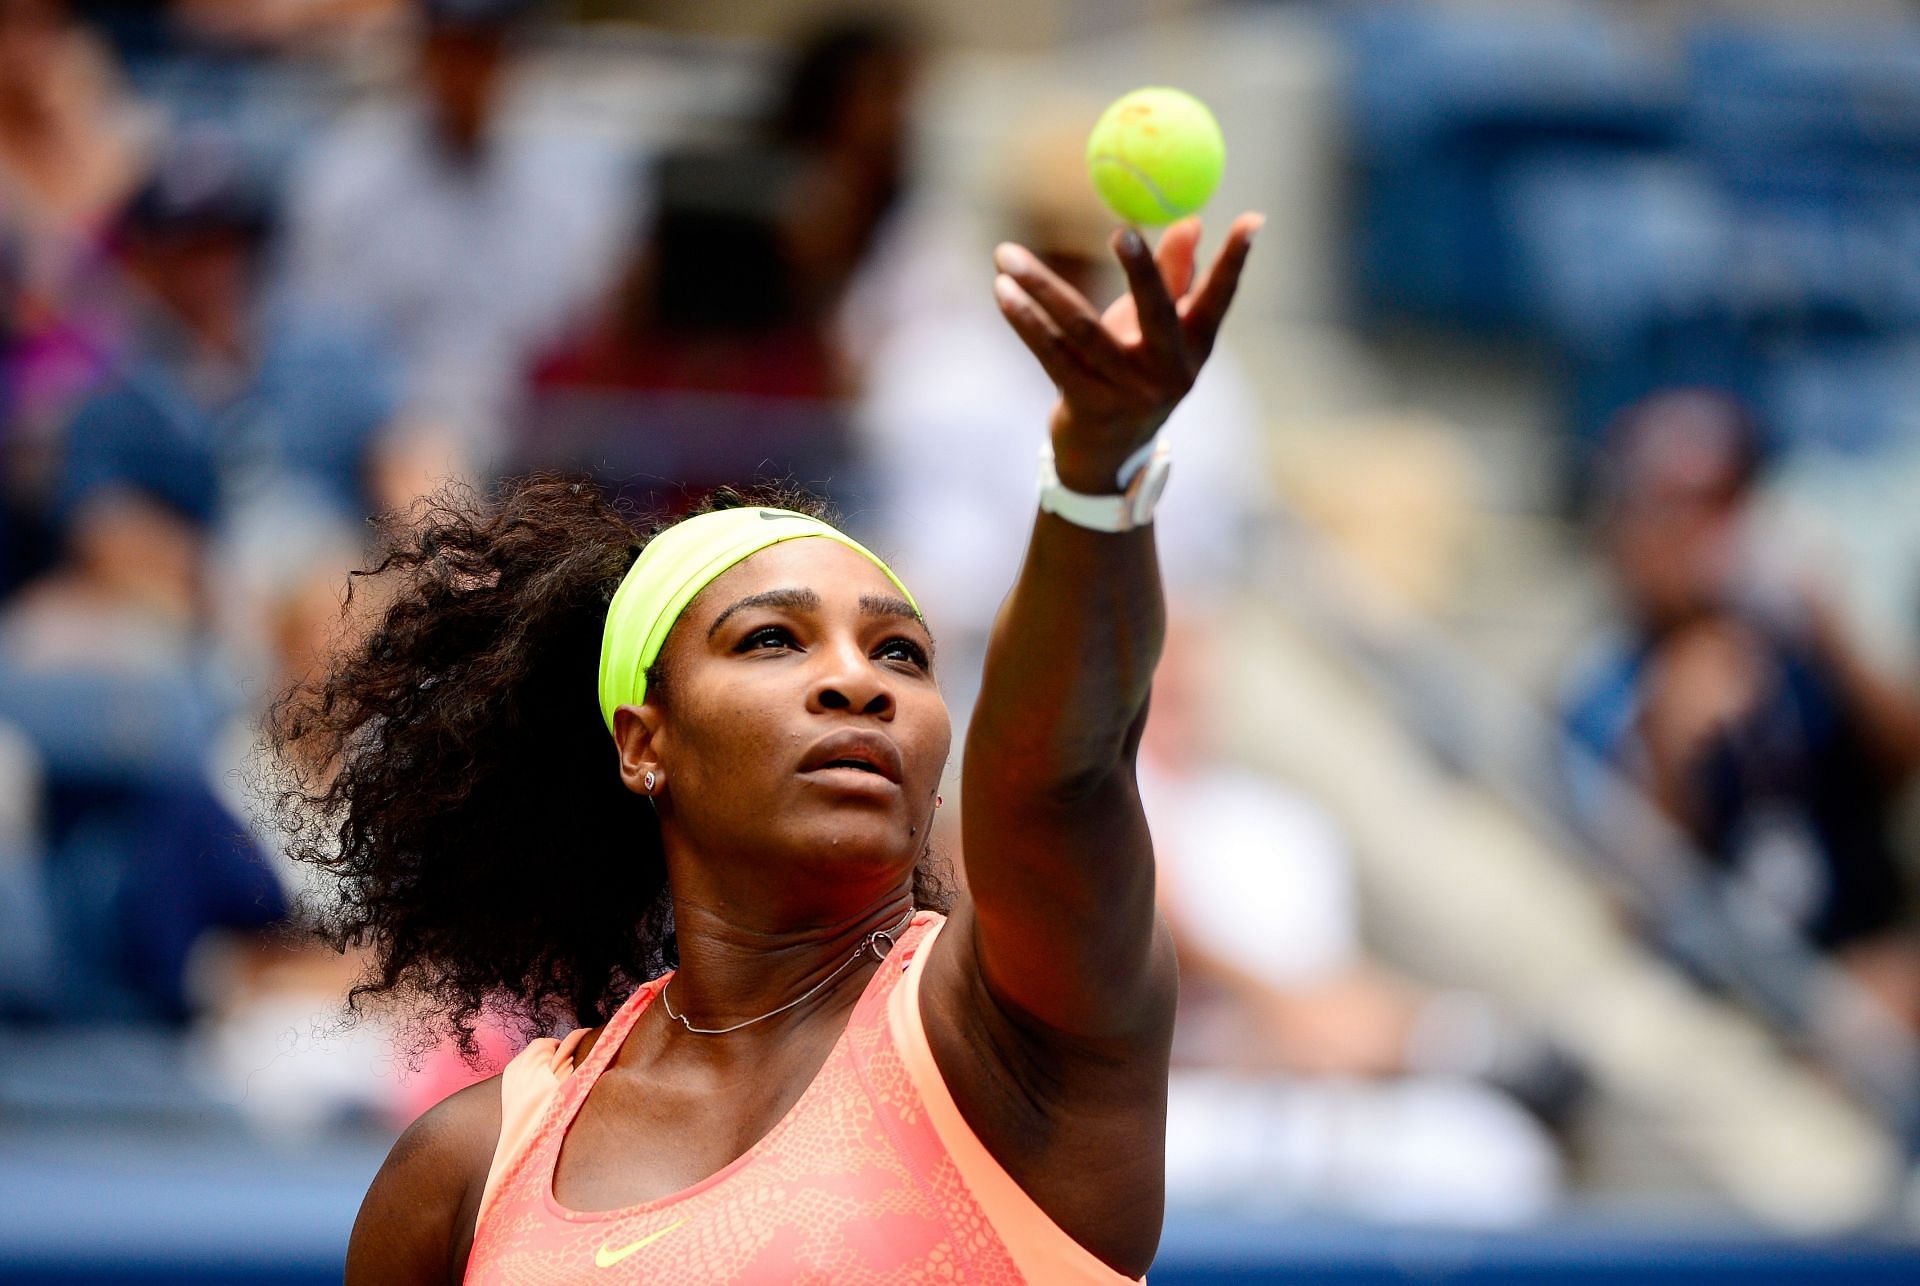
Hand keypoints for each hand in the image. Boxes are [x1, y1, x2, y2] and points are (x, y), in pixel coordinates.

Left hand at [992, 212, 1260, 492]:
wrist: (1105, 453)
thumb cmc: (1134, 372)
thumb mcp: (1158, 330)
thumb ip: (1174, 276)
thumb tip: (1190, 220)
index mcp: (1194, 348)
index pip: (1218, 298)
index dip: (1235, 261)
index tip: (1252, 220)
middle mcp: (1168, 373)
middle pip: (1156, 312)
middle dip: (1143, 270)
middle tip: (1123, 230)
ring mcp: (1128, 392)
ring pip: (1082, 328)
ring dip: (1041, 287)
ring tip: (1006, 254)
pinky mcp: (1087, 405)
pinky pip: (1051, 353)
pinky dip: (1024, 320)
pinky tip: (1002, 289)